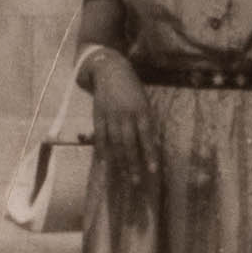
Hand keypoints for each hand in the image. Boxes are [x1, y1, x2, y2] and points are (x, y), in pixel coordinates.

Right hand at [86, 57, 163, 203]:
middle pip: (130, 144)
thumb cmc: (132, 89)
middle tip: (137, 182)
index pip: (147, 137)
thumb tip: (152, 145)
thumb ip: (146, 122)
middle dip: (133, 164)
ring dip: (119, 162)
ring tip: (123, 176)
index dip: (150, 154)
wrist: (110, 70)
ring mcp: (110, 116)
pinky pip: (100, 136)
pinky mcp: (98, 116)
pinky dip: (102, 150)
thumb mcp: (144, 102)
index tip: (153, 170)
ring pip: (115, 143)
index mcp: (142, 110)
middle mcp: (126, 114)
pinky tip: (105, 162)